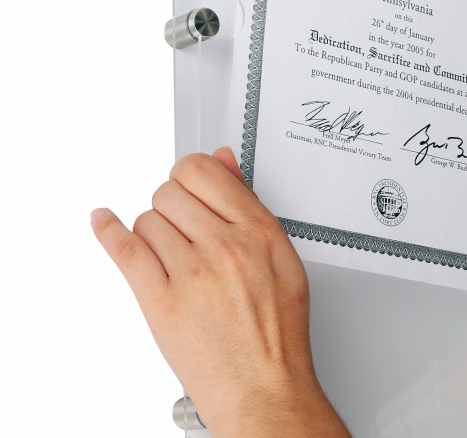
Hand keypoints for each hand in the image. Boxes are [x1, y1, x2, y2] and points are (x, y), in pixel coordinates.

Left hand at [91, 149, 349, 436]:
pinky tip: (102, 221)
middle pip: (169, 193)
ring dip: (153, 233)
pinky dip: (107, 230)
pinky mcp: (161, 303)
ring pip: (147, 221)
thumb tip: (222, 160)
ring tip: (170, 256)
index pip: (203, 171)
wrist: (263, 388)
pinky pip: (125, 250)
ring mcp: (192, 274)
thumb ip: (249, 204)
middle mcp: (225, 246)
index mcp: (258, 230)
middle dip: (171, 206)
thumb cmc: (276, 329)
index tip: (185, 184)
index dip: (188, 175)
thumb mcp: (281, 255)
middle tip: (180, 226)